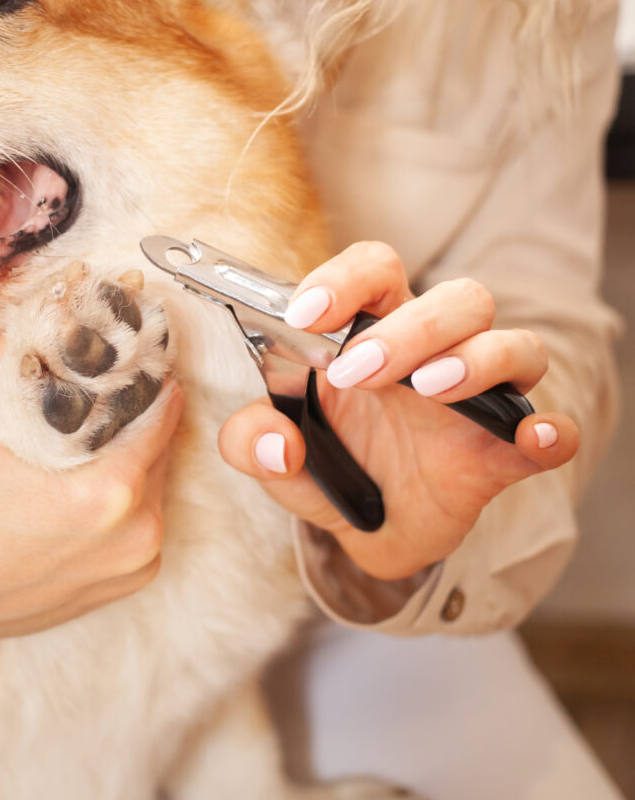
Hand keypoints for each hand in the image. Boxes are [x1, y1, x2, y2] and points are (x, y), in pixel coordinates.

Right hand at [0, 336, 182, 647]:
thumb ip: (11, 346)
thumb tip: (59, 301)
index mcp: (107, 494)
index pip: (161, 403)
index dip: (140, 367)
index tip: (118, 348)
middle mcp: (136, 536)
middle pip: (162, 440)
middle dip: (133, 406)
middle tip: (95, 384)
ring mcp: (136, 565)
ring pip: (156, 477)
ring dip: (130, 448)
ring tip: (82, 430)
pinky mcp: (126, 583)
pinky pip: (143, 515)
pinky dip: (123, 491)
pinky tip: (78, 477)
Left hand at [218, 241, 578, 579]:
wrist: (367, 529)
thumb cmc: (327, 465)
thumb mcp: (271, 456)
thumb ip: (249, 441)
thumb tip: (276, 441)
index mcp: (371, 331)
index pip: (374, 270)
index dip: (344, 279)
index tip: (305, 315)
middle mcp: (433, 351)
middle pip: (454, 298)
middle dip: (406, 327)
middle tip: (352, 372)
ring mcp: (477, 399)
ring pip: (512, 343)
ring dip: (473, 358)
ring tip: (424, 389)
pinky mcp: (504, 453)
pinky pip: (550, 430)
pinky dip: (549, 432)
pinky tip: (532, 437)